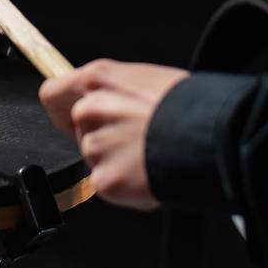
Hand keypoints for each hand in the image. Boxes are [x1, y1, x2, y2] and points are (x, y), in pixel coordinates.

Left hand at [39, 59, 189, 210]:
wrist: (213, 136)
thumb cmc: (191, 106)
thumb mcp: (148, 80)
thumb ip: (118, 91)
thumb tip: (111, 102)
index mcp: (99, 78)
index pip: (54, 94)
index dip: (63, 110)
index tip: (73, 119)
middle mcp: (90, 109)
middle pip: (80, 130)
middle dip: (102, 139)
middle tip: (135, 143)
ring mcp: (96, 145)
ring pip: (94, 158)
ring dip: (116, 163)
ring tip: (151, 156)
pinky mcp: (105, 179)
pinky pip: (106, 186)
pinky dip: (127, 189)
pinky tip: (151, 175)